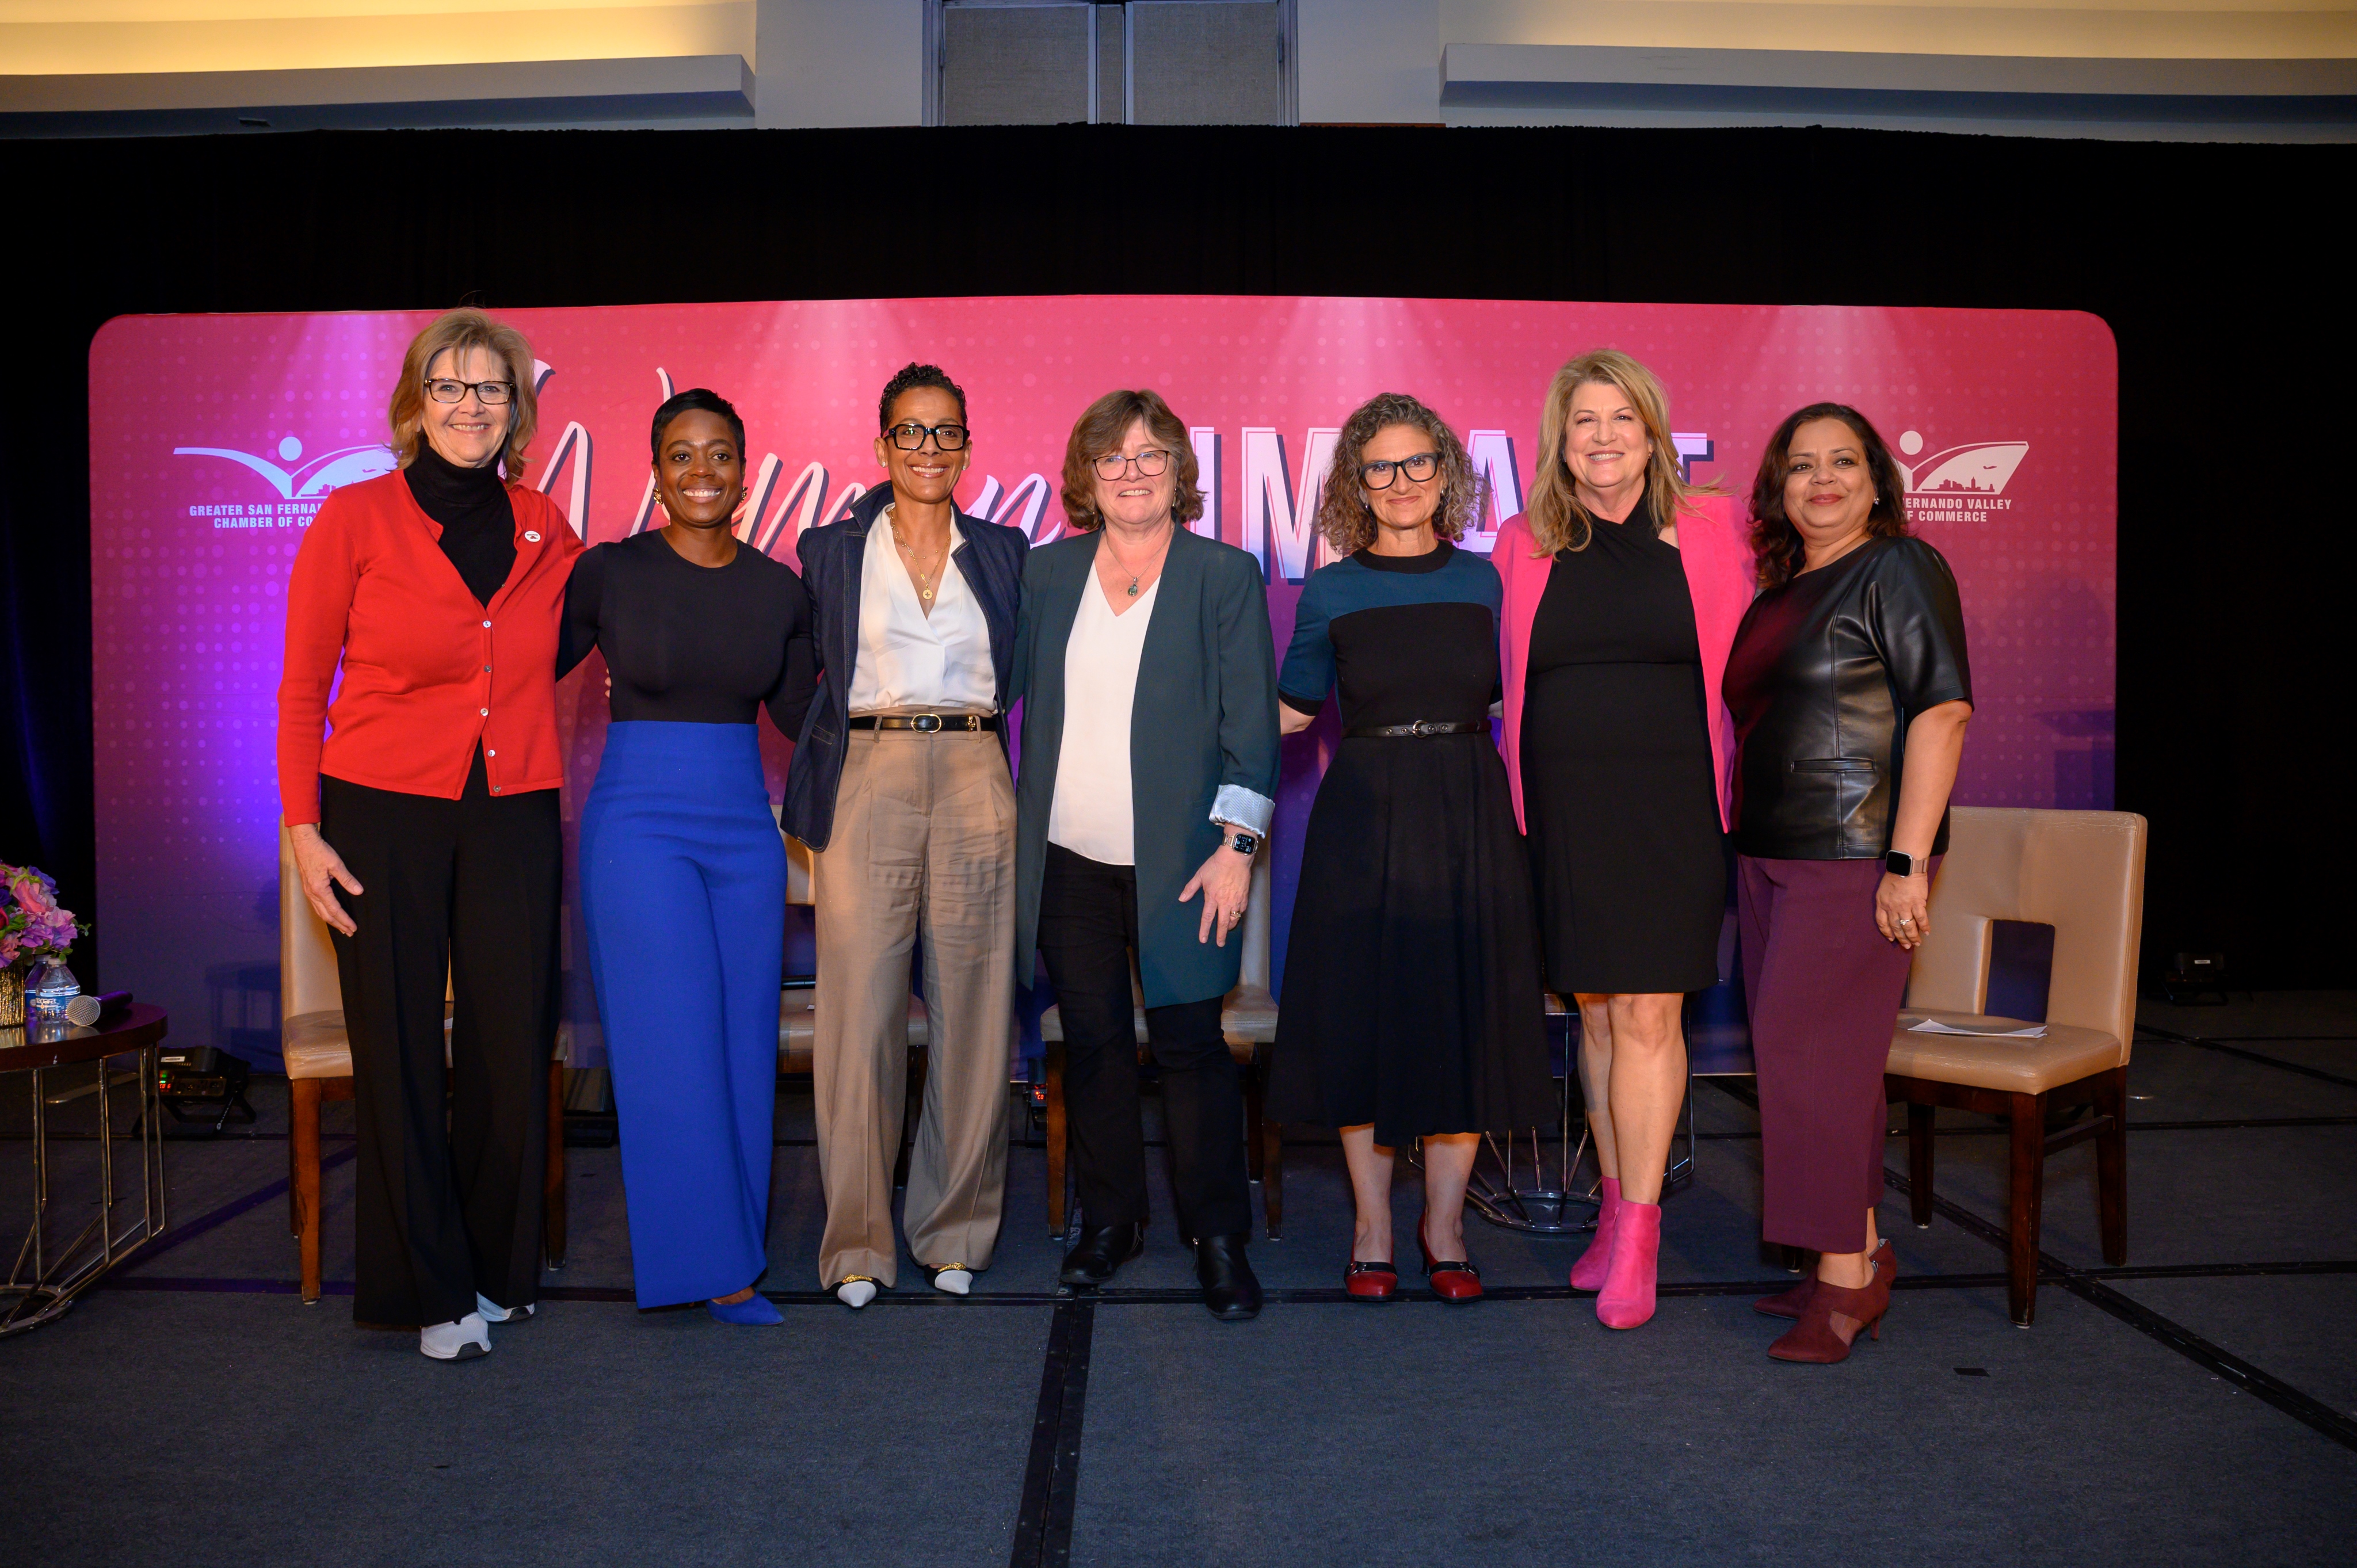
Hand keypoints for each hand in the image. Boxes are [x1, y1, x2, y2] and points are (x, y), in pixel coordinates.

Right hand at [290, 822, 362, 936]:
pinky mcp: (308, 887)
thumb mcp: (336, 864)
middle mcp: (312, 893)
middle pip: (326, 915)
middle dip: (338, 924)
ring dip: (331, 921)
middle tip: (350, 932)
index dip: (345, 920)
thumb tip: (359, 892)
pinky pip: (316, 905)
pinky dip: (324, 913)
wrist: (303, 842)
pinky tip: (329, 914)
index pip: (335, 910)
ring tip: (341, 927)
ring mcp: (308, 891)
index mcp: (319, 889)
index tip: (353, 927)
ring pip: (320, 911)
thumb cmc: (319, 851)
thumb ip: (347, 879)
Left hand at [1180, 845, 1253, 946]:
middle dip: (1221, 935)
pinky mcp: (1244, 896)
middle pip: (1223, 923)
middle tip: (1220, 944)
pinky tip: (1236, 916)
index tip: (1204, 940)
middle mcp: (1225, 902)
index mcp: (1212, 897)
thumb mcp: (1200, 875)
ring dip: (1230, 926)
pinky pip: (1241, 910)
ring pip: (1234, 918)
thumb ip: (1190, 888)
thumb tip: (1182, 898)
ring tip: (1228, 931)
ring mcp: (1236, 900)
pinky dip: (1238, 915)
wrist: (1235, 857)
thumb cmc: (1217, 864)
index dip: (1205, 930)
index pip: (1207, 918)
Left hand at [1875, 870, 1929, 950]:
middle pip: (1896, 927)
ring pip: (1908, 926)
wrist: (1905, 867)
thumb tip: (1893, 913)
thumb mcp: (1883, 890)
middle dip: (1901, 939)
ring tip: (1917, 943)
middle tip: (1906, 946)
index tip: (1891, 938)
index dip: (1887, 932)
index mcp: (1882, 904)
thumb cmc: (1894, 876)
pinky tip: (1926, 932)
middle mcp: (1892, 908)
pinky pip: (1921, 918)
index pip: (1882, 923)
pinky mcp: (1917, 903)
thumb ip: (1886, 902)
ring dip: (1913, 937)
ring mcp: (1905, 906)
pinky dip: (1924, 926)